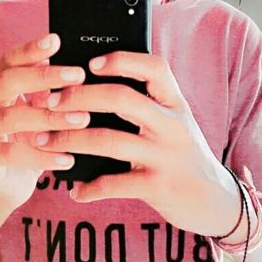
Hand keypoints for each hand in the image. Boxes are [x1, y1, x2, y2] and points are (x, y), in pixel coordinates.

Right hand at [0, 33, 89, 210]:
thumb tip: (76, 69)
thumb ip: (49, 91)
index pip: (9, 60)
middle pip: (7, 82)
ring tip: (82, 119)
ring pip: (10, 118)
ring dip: (49, 118)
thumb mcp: (39, 113)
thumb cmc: (27, 142)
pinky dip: (41, 156)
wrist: (8, 185)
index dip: (31, 50)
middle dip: (44, 77)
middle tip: (78, 75)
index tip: (56, 40)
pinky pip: (10, 154)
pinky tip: (67, 158)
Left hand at [33, 49, 237, 235]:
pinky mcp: (159, 187)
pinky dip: (90, 187)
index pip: (154, 67)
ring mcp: (166, 156)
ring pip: (110, 140)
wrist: (216, 201)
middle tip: (50, 101)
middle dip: (79, 97)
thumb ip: (146, 106)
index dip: (121, 60)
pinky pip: (115, 184)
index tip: (90, 63)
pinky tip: (75, 190)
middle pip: (121, 98)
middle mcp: (173, 125)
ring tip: (45, 141)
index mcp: (175, 104)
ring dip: (70, 139)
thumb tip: (91, 87)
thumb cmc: (183, 156)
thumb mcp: (173, 124)